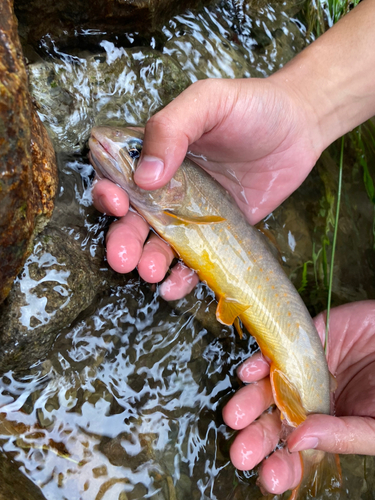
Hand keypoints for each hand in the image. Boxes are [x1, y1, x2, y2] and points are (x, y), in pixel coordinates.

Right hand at [92, 77, 322, 297]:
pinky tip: (175, 286)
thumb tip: (144, 177)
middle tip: (123, 258)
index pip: (118, 176)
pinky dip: (184, 274)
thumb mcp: (207, 101)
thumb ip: (172, 129)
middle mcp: (170, 185)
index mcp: (158, 152)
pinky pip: (197, 256)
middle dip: (124, 239)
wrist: (300, 126)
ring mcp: (194, 211)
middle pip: (135, 218)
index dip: (110, 194)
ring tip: (150, 272)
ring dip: (150, 260)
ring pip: (162, 242)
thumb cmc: (252, 105)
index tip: (119, 204)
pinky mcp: (219, 231)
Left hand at [222, 301, 374, 494]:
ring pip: (269, 387)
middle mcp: (312, 399)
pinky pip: (276, 351)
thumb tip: (296, 443)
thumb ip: (342, 435)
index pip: (300, 450)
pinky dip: (260, 361)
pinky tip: (249, 373)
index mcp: (330, 425)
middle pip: (277, 420)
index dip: (284, 465)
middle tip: (240, 452)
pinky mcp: (303, 339)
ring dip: (249, 401)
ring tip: (234, 415)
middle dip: (258, 437)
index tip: (268, 477)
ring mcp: (305, 369)